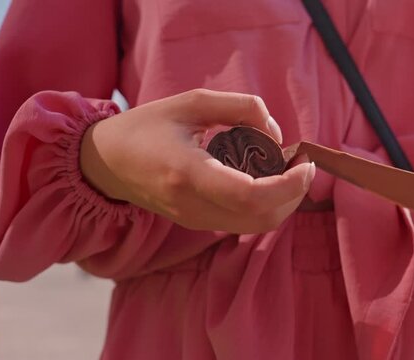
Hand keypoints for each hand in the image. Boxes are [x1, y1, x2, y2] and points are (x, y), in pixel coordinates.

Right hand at [80, 89, 314, 233]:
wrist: (106, 163)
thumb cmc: (146, 126)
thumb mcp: (191, 101)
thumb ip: (240, 107)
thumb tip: (276, 133)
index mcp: (188, 173)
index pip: (250, 196)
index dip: (289, 185)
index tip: (306, 162)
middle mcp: (193, 206)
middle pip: (263, 218)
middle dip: (295, 194)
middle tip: (303, 163)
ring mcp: (195, 220)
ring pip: (257, 225)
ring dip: (284, 201)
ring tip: (288, 169)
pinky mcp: (198, 224)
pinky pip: (244, 222)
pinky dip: (266, 204)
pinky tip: (266, 179)